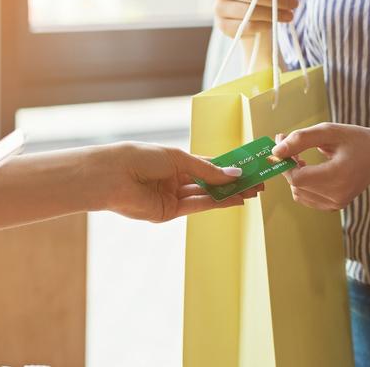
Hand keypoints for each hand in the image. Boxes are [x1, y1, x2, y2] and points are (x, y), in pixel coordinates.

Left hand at [90, 143, 262, 221]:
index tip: (249, 168)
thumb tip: (234, 173)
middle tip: (257, 183)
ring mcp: (173, 196)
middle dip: (233, 183)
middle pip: (210, 182)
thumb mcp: (178, 158)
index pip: (208, 165)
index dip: (229, 167)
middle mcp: (176, 179)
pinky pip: (197, 205)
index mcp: (176, 161)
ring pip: (207, 195)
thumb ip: (207, 170)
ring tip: (251, 192)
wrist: (112, 177)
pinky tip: (234, 199)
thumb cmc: (140, 158)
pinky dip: (216, 202)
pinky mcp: (169, 212)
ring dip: (229, 194)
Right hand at [214, 0, 298, 37]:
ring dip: (273, 15)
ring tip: (289, 15)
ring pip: (250, 13)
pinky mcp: (223, 25)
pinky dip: (263, 26)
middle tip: (294, 5)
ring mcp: (219, 7)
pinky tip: (274, 24)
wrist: (248, 13)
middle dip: (276, 1)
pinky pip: (246, 27)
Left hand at [272, 124, 369, 210]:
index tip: (282, 147)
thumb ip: (300, 139)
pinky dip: (302, 184)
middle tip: (292, 147)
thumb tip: (276, 150)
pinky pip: (306, 197)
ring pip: (298, 193)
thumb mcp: (328, 131)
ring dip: (294, 175)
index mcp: (339, 176)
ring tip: (303, 158)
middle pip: (296, 185)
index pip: (297, 178)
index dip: (284, 164)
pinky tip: (311, 169)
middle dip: (288, 166)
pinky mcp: (334, 206)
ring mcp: (337, 203)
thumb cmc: (355, 141)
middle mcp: (338, 195)